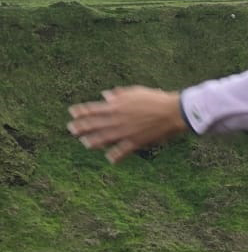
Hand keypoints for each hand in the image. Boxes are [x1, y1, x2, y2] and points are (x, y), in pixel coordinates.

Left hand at [66, 87, 189, 162]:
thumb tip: (105, 95)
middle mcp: (117, 119)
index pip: (93, 108)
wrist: (173, 111)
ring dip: (93, 141)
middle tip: (71, 129)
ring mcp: (125, 131)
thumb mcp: (135, 92)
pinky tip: (110, 159)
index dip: (81, 111)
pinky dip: (115, 155)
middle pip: (94, 124)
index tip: (72, 113)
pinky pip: (122, 150)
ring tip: (85, 143)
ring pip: (104, 138)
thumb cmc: (156, 99)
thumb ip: (119, 94)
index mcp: (116, 106)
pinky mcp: (136, 141)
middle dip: (81, 127)